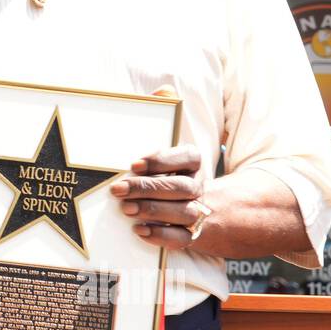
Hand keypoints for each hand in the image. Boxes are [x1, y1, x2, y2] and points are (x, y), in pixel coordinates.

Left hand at [110, 86, 206, 248]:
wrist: (212, 210)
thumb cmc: (173, 172)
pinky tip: (140, 230)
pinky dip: (162, 236)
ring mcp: (198, 211)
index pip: (187, 157)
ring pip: (183, 212)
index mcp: (194, 162)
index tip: (134, 164)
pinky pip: (182, 239)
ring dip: (153, 211)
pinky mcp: (194, 235)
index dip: (161, 160)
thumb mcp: (168, 146)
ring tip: (126, 209)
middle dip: (148, 188)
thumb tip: (163, 91)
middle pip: (180, 187)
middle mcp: (198, 186)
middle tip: (118, 189)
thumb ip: (162, 117)